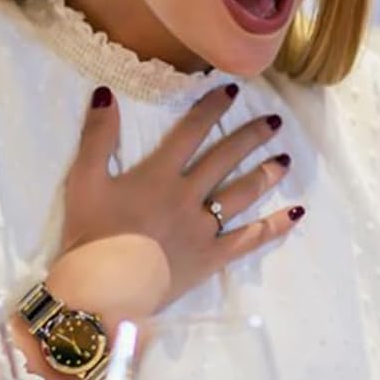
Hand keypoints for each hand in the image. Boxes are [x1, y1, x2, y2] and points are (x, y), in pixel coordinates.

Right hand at [58, 84, 301, 306]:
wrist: (104, 289)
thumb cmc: (91, 236)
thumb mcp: (83, 180)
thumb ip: (96, 137)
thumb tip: (107, 94)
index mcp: (158, 175)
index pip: (191, 132)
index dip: (212, 108)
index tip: (232, 90)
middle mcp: (188, 196)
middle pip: (225, 159)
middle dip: (251, 137)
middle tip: (275, 122)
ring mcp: (204, 227)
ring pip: (242, 194)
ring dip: (266, 174)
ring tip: (286, 160)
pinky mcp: (212, 257)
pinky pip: (249, 239)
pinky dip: (274, 227)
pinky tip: (296, 214)